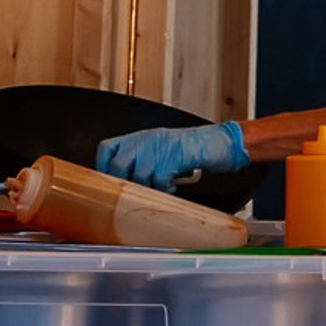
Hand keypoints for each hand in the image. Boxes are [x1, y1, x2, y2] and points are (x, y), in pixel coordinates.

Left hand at [96, 120, 246, 190]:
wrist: (221, 142)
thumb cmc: (191, 150)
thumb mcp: (160, 150)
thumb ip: (140, 161)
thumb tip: (118, 184)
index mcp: (141, 136)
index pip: (107, 148)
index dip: (104, 167)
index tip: (109, 183)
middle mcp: (148, 138)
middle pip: (119, 163)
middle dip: (126, 182)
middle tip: (138, 189)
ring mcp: (162, 145)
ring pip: (139, 173)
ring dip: (148, 186)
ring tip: (159, 188)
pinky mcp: (176, 154)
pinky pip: (159, 177)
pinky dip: (164, 187)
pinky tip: (171, 186)